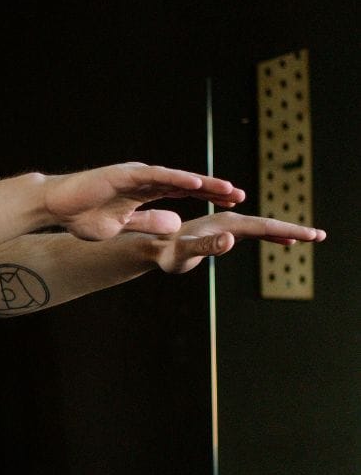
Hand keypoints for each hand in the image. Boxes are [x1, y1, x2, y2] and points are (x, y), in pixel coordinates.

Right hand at [45, 162, 245, 240]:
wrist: (56, 205)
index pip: (181, 192)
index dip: (206, 197)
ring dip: (202, 184)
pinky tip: (197, 185)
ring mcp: (136, 175)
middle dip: (213, 189)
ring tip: (227, 190)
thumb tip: (175, 226)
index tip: (229, 203)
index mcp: (143, 192)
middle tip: (240, 195)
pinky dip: (178, 180)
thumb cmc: (82, 216)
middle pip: (186, 183)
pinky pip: (158, 177)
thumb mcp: (121, 226)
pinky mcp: (126, 174)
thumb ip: (148, 222)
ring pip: (177, 178)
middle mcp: (144, 180)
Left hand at [153, 210, 326, 273]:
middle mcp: (228, 219)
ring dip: (287, 231)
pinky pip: (253, 233)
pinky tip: (283, 241)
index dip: (289, 230)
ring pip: (263, 227)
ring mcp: (227, 225)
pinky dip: (271, 235)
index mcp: (225, 223)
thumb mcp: (185, 254)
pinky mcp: (223, 231)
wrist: (153, 247)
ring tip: (310, 237)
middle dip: (296, 229)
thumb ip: (207, 247)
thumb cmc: (166, 254)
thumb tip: (232, 240)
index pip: (264, 226)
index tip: (312, 235)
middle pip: (269, 224)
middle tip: (322, 236)